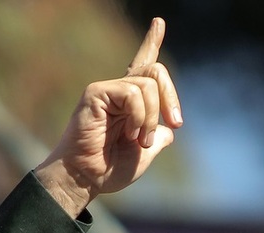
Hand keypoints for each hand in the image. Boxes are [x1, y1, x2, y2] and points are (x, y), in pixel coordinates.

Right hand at [35, 17, 181, 216]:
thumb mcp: (146, 154)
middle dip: (171, 98)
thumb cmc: (111, 170)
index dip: (151, 43)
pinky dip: (140, 116)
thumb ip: (159, 137)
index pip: (143, 66)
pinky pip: (133, 93)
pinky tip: (130, 133)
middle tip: (176, 124)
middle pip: (156, 72)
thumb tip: (169, 130)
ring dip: (152, 118)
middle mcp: (119, 92)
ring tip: (139, 140)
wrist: (87, 180)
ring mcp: (107, 90)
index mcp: (130, 103)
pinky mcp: (97, 92)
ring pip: (147, 85)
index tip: (159, 22)